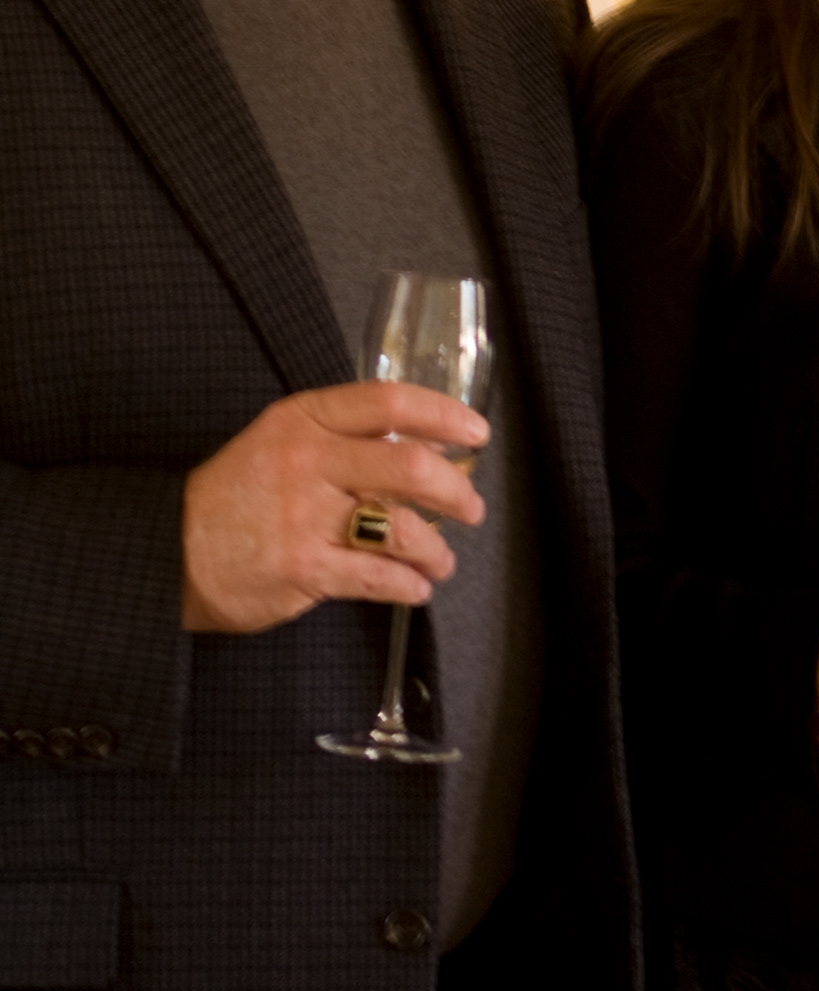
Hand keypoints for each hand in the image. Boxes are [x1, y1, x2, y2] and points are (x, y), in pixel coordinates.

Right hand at [181, 383, 489, 633]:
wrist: (170, 550)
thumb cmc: (236, 494)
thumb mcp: (279, 440)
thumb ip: (340, 437)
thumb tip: (419, 445)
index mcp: (304, 420)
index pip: (388, 403)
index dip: (443, 415)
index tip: (476, 432)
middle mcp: (307, 461)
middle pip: (408, 465)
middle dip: (454, 490)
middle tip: (472, 508)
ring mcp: (305, 517)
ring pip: (399, 528)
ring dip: (435, 548)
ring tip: (442, 560)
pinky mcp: (302, 568)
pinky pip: (377, 577)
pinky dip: (408, 585)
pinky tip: (416, 587)